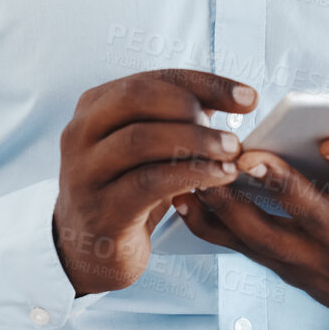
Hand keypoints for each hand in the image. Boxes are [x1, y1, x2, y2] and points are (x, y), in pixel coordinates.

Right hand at [52, 69, 255, 295]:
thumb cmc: (128, 192)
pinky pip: (148, 182)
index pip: (150, 78)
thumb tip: (234, 98)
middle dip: (190, 106)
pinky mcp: (101, 208)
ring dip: (195, 142)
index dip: (203, 83)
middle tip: (230, 129)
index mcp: (94, 107)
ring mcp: (85, 171)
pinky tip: (218, 178)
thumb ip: (179, 121)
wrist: (91, 250)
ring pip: (140, 139)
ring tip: (231, 153)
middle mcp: (81, 132)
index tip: (247, 97)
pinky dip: (189, 175)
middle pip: (135, 97)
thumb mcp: (148, 150)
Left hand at [173, 129, 328, 329]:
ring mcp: (306, 261)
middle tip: (244, 152)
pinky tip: (176, 191)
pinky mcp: (279, 266)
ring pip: (254, 232)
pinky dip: (203, 220)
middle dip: (273, 183)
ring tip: (193, 162)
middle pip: (302, 213)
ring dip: (221, 199)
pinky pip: (232, 244)